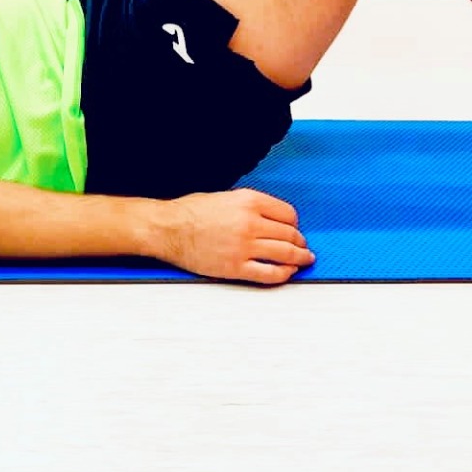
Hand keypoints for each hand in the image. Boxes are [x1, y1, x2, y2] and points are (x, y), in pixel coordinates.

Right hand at [159, 188, 313, 285]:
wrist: (168, 228)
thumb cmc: (189, 213)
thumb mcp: (225, 197)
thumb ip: (250, 206)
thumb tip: (269, 219)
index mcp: (249, 201)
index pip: (288, 214)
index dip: (294, 224)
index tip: (294, 229)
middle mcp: (250, 223)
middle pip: (290, 235)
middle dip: (300, 242)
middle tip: (303, 247)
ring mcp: (244, 246)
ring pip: (285, 254)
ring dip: (299, 258)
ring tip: (303, 260)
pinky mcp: (236, 267)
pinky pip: (269, 273)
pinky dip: (284, 274)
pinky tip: (287, 272)